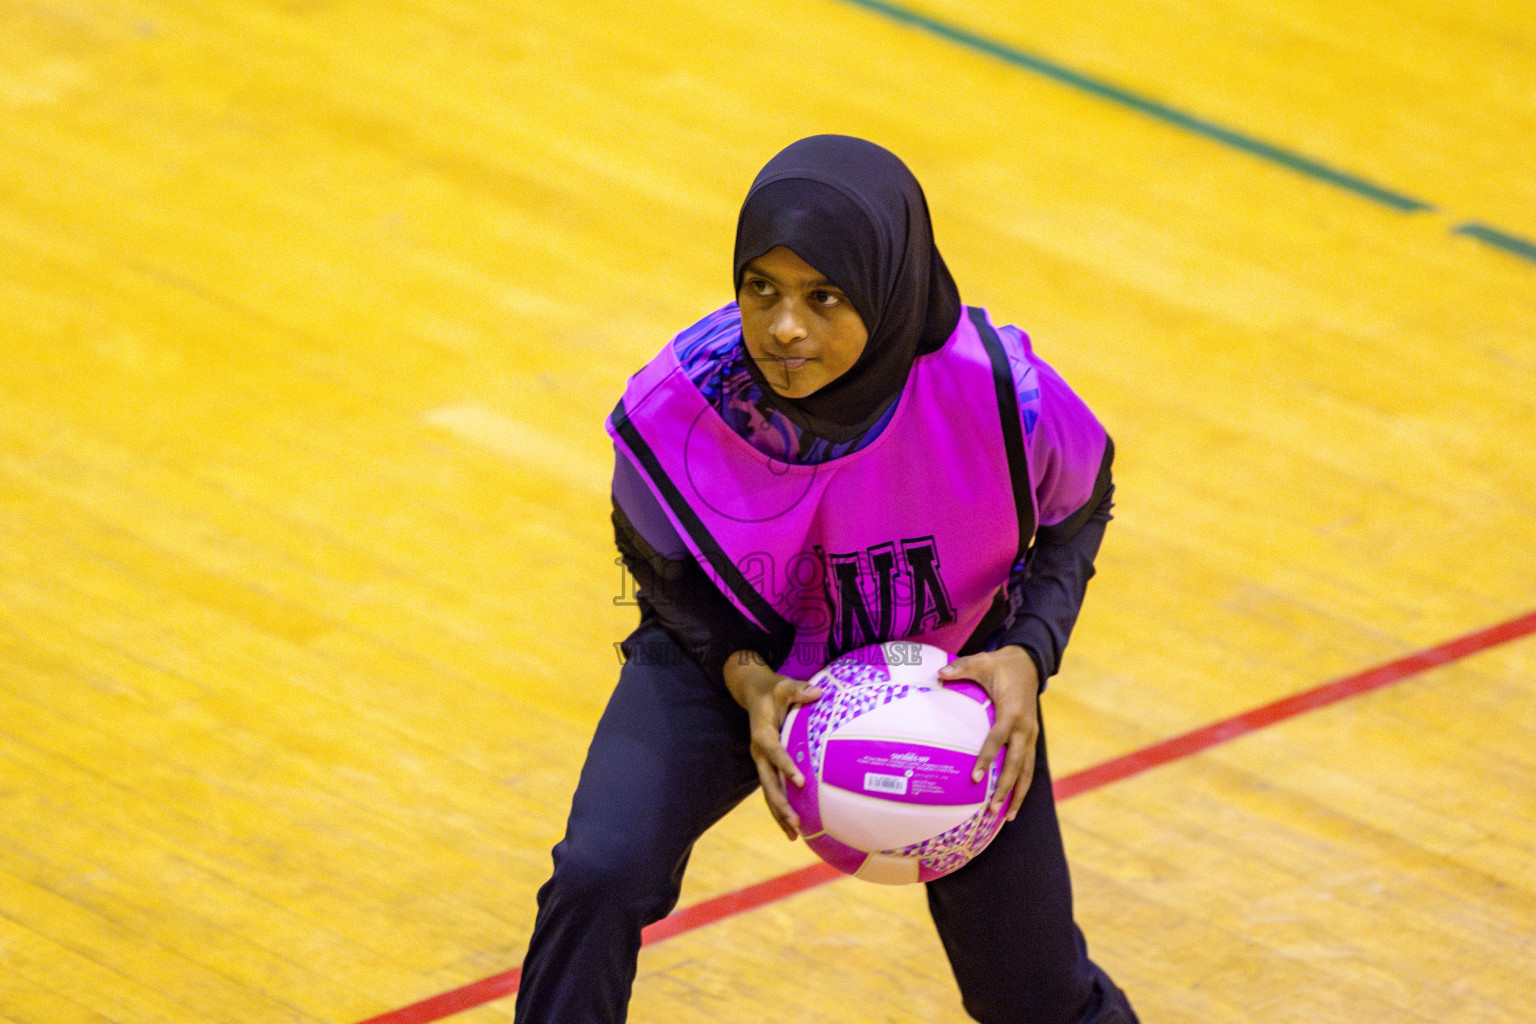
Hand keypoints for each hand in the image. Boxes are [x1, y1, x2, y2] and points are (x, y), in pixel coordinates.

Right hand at [722, 650, 822, 839]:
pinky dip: (780, 810)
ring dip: (779, 813)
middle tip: (795, 820)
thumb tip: (818, 692)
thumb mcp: (784, 686)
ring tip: (794, 834)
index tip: (801, 781)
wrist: (754, 694)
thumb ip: (799, 690)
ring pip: (768, 792)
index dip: (786, 766)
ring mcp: (761, 762)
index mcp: (762, 734)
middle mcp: (759, 752)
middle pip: (767, 782)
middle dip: (780, 803)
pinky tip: (792, 828)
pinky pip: (772, 791)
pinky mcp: (766, 767)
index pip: (775, 752)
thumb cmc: (773, 690)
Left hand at [938, 646, 1039, 821]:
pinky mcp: (1031, 738)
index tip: (976, 777)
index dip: (987, 758)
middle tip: (992, 808)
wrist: (1029, 663)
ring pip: (1027, 770)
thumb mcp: (981, 662)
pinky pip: (1028, 765)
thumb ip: (961, 668)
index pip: (999, 739)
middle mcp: (1026, 727)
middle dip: (1006, 788)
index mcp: (1012, 711)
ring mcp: (1031, 734)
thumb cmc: (1001, 665)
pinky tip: (1013, 802)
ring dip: (1018, 794)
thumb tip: (939, 674)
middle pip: (1017, 763)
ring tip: (1008, 817)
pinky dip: (1022, 784)